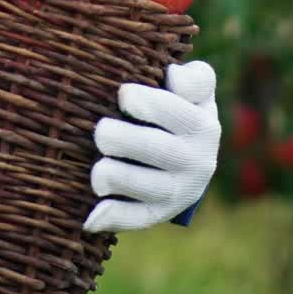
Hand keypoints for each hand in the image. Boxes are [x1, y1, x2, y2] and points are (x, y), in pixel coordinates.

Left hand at [82, 59, 219, 233]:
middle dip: (123, 139)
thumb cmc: (181, 107)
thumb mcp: (195, 90)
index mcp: (202, 124)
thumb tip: (174, 75)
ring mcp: (179, 190)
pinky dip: (114, 218)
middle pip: (156, 150)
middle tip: (101, 131)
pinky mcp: (161, 212)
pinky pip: (138, 218)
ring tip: (97, 171)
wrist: (190, 156)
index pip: (176, 112)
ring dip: (116, 178)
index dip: (146, 102)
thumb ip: (194, 78)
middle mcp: (196, 160)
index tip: (123, 94)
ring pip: (146, 187)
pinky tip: (90, 217)